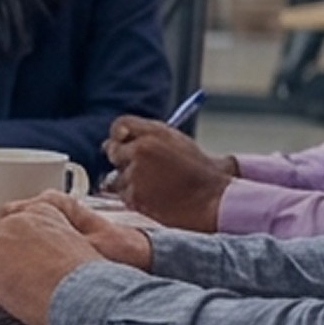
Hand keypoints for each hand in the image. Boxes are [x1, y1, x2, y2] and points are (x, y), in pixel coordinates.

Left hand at [0, 193, 140, 324]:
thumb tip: (50, 261)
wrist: (90, 295)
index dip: (8, 242)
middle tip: (4, 279)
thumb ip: (57, 243)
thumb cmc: (93, 279)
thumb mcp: (81, 246)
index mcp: (42, 212)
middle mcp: (15, 223)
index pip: (10, 219)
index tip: (11, 256)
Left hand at [103, 118, 238, 230]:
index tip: (121, 142)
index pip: (120, 125)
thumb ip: (145, 135)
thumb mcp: (177, 141)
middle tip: (145, 169)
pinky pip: (124, 194)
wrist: (212, 198)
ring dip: (131, 181)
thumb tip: (111, 140)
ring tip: (158, 185)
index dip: (117, 134)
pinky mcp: (134, 195)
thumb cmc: (197, 171)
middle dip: (123, 159)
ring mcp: (136, 174)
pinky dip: (136, 197)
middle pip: (113, 150)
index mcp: (154, 133)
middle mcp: (141, 150)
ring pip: (118, 176)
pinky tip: (157, 197)